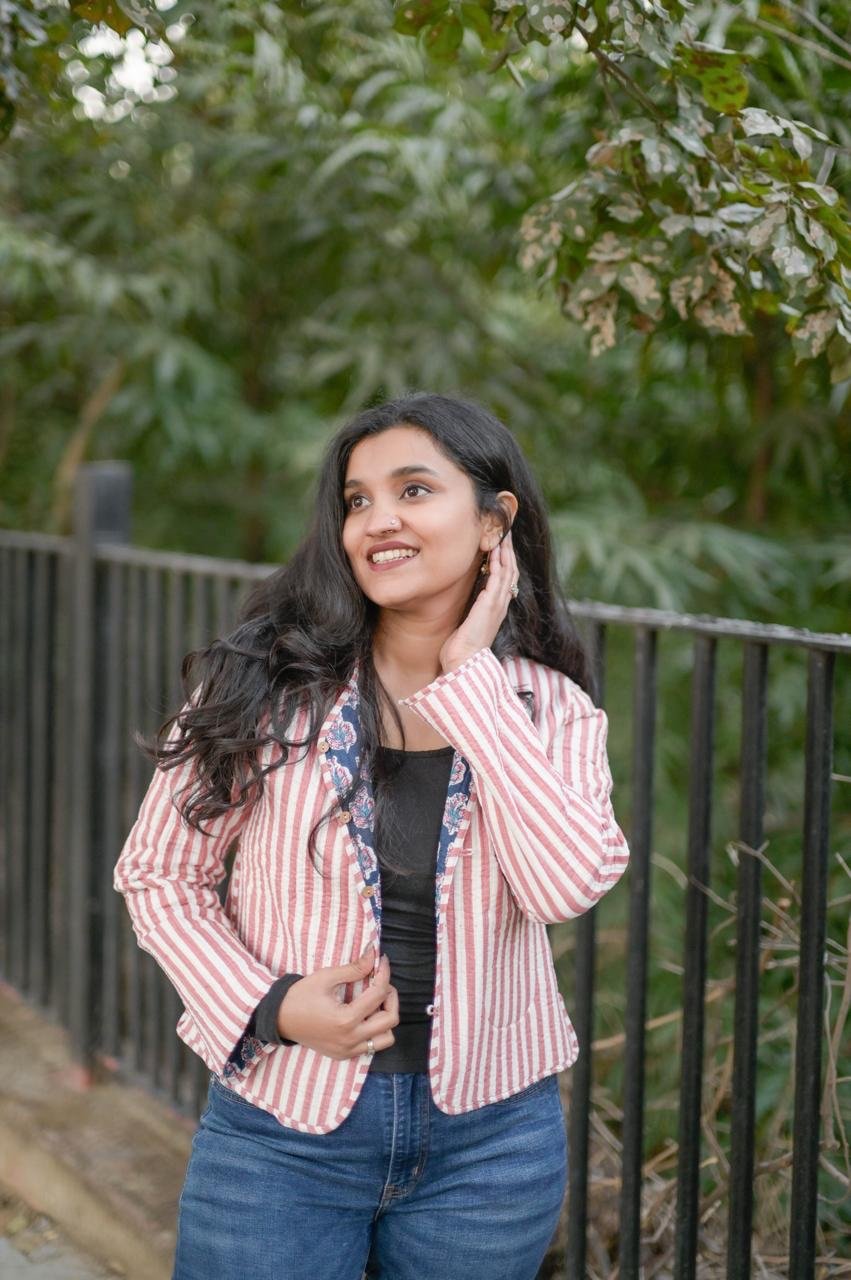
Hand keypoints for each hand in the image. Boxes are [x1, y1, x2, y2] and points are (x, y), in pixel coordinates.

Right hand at [276, 947, 398, 1059]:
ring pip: (386, 1038)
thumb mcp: (326, 977)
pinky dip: (375, 1030)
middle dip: (390, 996)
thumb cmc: (301, 995)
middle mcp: (350, 1039)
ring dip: (386, 1018)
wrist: (279, 1019)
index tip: (381, 961)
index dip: (384, 973)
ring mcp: (348, 1050)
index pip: (378, 994)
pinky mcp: (344, 1055)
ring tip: (375, 1002)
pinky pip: (372, 1046)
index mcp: (346, 1019)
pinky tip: (364, 1015)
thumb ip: (354, 968)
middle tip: (380, 982)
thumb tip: (374, 954)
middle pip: (390, 1019)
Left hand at [439, 529, 518, 673]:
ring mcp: (497, 605)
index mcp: (496, 610)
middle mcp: (500, 605)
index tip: (500, 544)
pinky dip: (499, 562)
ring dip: (506, 551)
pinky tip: (495, 549)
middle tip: (506, 532)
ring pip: (508, 571)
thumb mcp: (467, 626)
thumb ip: (470, 612)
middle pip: (511, 571)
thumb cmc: (461, 650)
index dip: (505, 561)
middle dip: (509, 551)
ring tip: (504, 534)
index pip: (505, 580)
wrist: (463, 664)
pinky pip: (498, 578)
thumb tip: (465, 605)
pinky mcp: (490, 604)